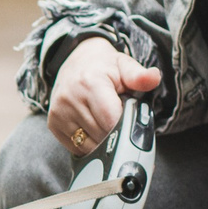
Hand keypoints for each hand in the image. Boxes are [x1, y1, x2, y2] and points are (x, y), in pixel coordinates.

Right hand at [47, 39, 161, 157]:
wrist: (76, 60)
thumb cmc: (104, 67)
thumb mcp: (124, 65)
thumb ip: (140, 75)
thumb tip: (154, 77)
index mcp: (90, 83)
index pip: (111, 120)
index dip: (125, 126)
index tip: (131, 123)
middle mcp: (70, 98)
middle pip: (101, 135)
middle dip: (116, 133)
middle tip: (119, 119)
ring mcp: (59, 113)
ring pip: (89, 146)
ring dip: (102, 141)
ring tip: (105, 122)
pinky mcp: (53, 124)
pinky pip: (77, 148)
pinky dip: (89, 144)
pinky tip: (94, 129)